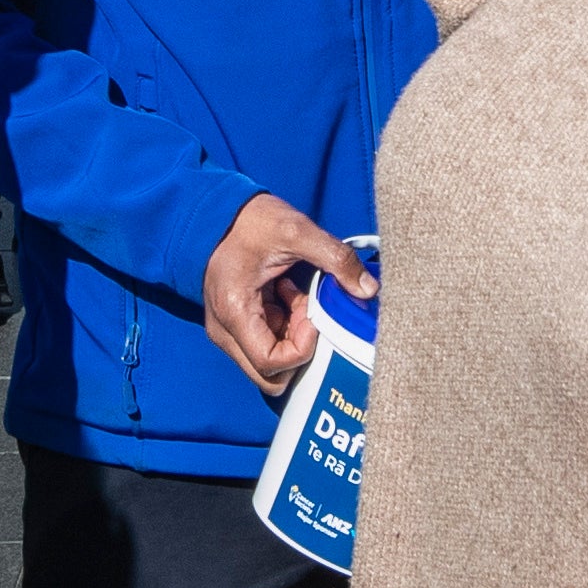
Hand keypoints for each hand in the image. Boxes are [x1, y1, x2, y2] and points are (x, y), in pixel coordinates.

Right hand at [203, 193, 371, 392]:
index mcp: (234, 312)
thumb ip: (336, 259)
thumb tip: (368, 289)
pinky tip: (289, 297)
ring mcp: (228, 331)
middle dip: (298, 352)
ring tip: (298, 299)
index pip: (271, 363)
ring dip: (292, 338)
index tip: (313, 316)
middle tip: (308, 314)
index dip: (302, 348)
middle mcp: (224, 330)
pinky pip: (267, 345)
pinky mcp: (237, 326)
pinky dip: (285, 328)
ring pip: (270, 364)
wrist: (219, 211)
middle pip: (269, 376)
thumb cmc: (250, 221)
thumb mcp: (297, 231)